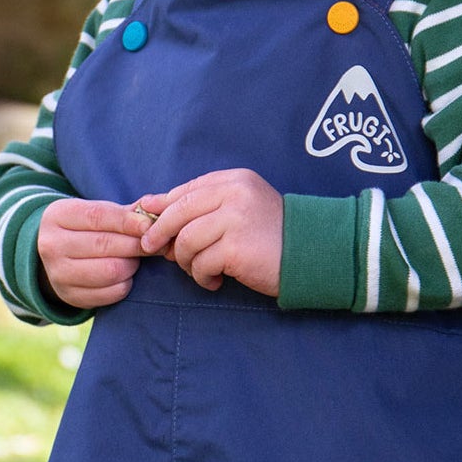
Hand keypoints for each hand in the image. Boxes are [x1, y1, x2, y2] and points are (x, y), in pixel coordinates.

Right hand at [36, 198, 151, 308]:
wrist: (56, 258)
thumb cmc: (84, 229)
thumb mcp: (95, 212)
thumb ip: (125, 212)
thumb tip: (154, 212)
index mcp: (57, 216)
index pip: (97, 216)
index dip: (127, 221)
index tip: (149, 226)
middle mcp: (52, 245)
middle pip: (104, 244)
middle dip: (134, 244)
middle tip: (151, 244)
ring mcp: (59, 274)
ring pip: (110, 270)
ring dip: (131, 265)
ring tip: (134, 259)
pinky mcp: (71, 296)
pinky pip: (112, 293)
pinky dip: (125, 283)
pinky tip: (124, 275)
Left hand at [137, 169, 282, 295]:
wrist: (313, 255)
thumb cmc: (272, 235)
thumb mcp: (240, 208)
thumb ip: (201, 204)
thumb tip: (148, 205)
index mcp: (234, 180)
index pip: (186, 191)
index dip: (163, 209)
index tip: (151, 227)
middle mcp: (234, 194)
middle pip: (178, 213)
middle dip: (160, 234)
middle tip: (155, 250)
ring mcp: (235, 220)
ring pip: (185, 241)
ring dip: (185, 261)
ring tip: (200, 270)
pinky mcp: (236, 248)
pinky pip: (201, 264)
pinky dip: (202, 277)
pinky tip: (215, 281)